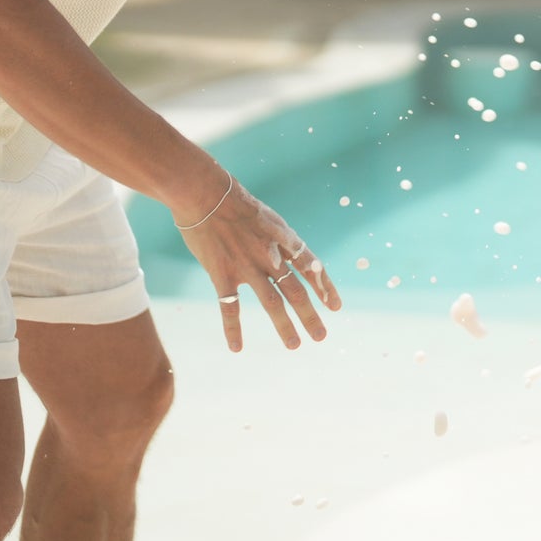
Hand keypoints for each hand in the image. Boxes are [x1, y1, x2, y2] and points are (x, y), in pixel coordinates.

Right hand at [175, 176, 343, 351]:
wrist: (204, 192)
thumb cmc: (234, 202)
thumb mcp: (266, 218)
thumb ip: (277, 240)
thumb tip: (285, 258)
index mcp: (283, 239)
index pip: (310, 267)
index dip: (324, 287)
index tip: (335, 306)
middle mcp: (270, 255)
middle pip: (296, 290)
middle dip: (310, 314)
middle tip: (321, 336)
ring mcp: (247, 266)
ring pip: (271, 302)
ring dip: (284, 326)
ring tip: (295, 345)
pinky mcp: (222, 273)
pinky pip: (229, 307)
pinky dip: (233, 329)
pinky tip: (237, 348)